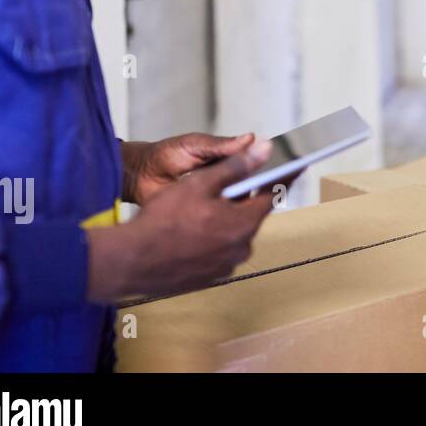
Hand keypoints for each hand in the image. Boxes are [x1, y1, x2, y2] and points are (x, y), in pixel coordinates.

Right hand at [90, 138, 276, 300]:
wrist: (130, 262)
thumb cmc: (164, 220)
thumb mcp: (200, 183)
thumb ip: (236, 166)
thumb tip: (266, 149)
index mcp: (245, 223)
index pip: (274, 193)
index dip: (283, 175)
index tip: (296, 164)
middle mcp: (242, 248)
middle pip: (250, 213)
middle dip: (242, 197)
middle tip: (224, 184)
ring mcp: (226, 266)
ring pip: (233, 232)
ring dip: (224, 218)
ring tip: (198, 208)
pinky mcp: (209, 277)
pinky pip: (218, 249)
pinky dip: (211, 237)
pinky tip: (190, 230)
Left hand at [122, 131, 260, 204]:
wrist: (139, 175)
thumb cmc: (165, 155)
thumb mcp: (195, 144)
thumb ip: (221, 145)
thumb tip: (251, 139)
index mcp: (226, 159)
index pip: (253, 162)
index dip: (268, 165)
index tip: (285, 165)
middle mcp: (224, 179)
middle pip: (251, 184)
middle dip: (260, 185)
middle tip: (271, 184)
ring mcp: (216, 198)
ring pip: (240, 201)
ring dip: (245, 200)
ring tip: (253, 198)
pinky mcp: (206, 215)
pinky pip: (222, 217)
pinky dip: (229, 215)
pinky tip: (231, 212)